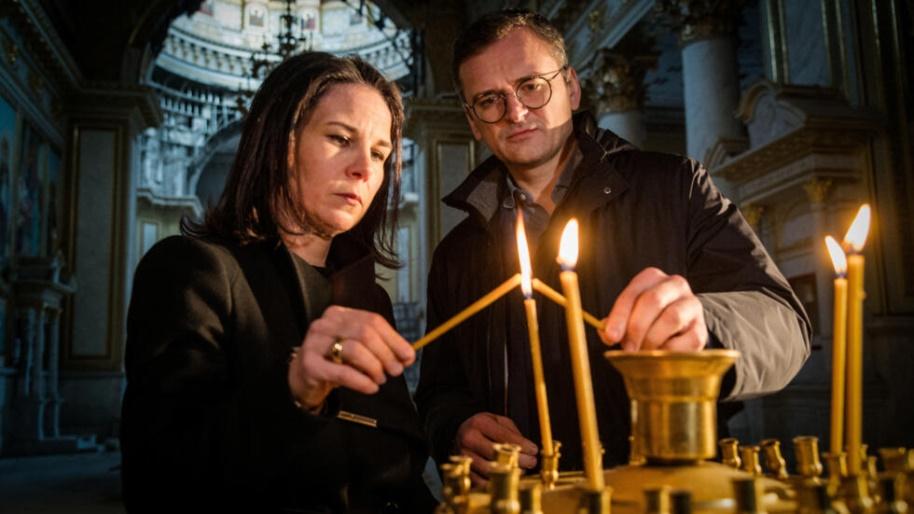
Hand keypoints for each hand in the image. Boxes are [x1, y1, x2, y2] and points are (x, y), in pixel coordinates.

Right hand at [288, 305, 414, 409]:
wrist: (302, 377)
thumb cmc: (335, 361)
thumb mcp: (358, 349)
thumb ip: (380, 348)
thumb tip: (407, 356)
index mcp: (339, 314)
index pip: (373, 320)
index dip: (394, 339)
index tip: (408, 357)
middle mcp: (325, 324)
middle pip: (365, 333)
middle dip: (386, 354)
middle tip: (395, 371)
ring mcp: (314, 343)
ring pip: (354, 349)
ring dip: (374, 367)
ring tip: (380, 379)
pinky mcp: (310, 365)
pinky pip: (342, 372)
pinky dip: (361, 381)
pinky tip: (371, 388)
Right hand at [454, 412, 537, 486]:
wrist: (459, 435)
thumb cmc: (484, 428)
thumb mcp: (498, 422)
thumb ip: (513, 433)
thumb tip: (529, 449)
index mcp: (479, 423)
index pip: (504, 436)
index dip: (522, 445)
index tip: (534, 450)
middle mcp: (468, 439)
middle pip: (497, 454)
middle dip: (519, 460)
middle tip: (532, 462)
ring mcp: (464, 456)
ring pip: (490, 470)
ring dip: (510, 472)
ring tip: (522, 470)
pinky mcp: (464, 470)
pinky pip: (482, 482)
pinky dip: (497, 483)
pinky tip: (508, 479)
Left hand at [600, 267, 707, 351]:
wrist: (680, 328)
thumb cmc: (647, 320)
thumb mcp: (629, 315)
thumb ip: (615, 323)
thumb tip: (606, 334)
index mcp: (651, 277)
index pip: (632, 293)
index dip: (619, 316)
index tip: (611, 337)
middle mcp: (675, 285)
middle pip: (652, 301)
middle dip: (636, 328)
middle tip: (627, 348)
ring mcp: (691, 305)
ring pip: (671, 319)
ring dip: (652, 340)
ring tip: (642, 353)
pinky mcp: (701, 329)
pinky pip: (685, 340)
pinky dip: (669, 350)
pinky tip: (660, 355)